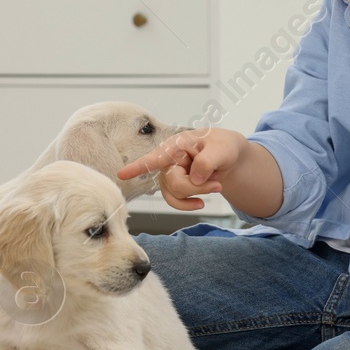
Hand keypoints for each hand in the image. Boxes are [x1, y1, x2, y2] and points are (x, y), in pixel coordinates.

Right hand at [116, 127, 245, 211]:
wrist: (227, 157)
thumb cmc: (222, 146)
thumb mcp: (222, 150)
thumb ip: (207, 161)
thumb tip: (193, 179)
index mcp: (176, 145)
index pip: (155, 157)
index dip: (138, 167)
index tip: (121, 174)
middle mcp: (167, 160)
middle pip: (174, 183)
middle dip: (198, 188)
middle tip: (217, 183)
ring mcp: (168, 175)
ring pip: (175, 195)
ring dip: (197, 194)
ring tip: (216, 185)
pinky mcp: (173, 187)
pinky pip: (176, 202)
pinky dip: (190, 204)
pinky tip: (201, 201)